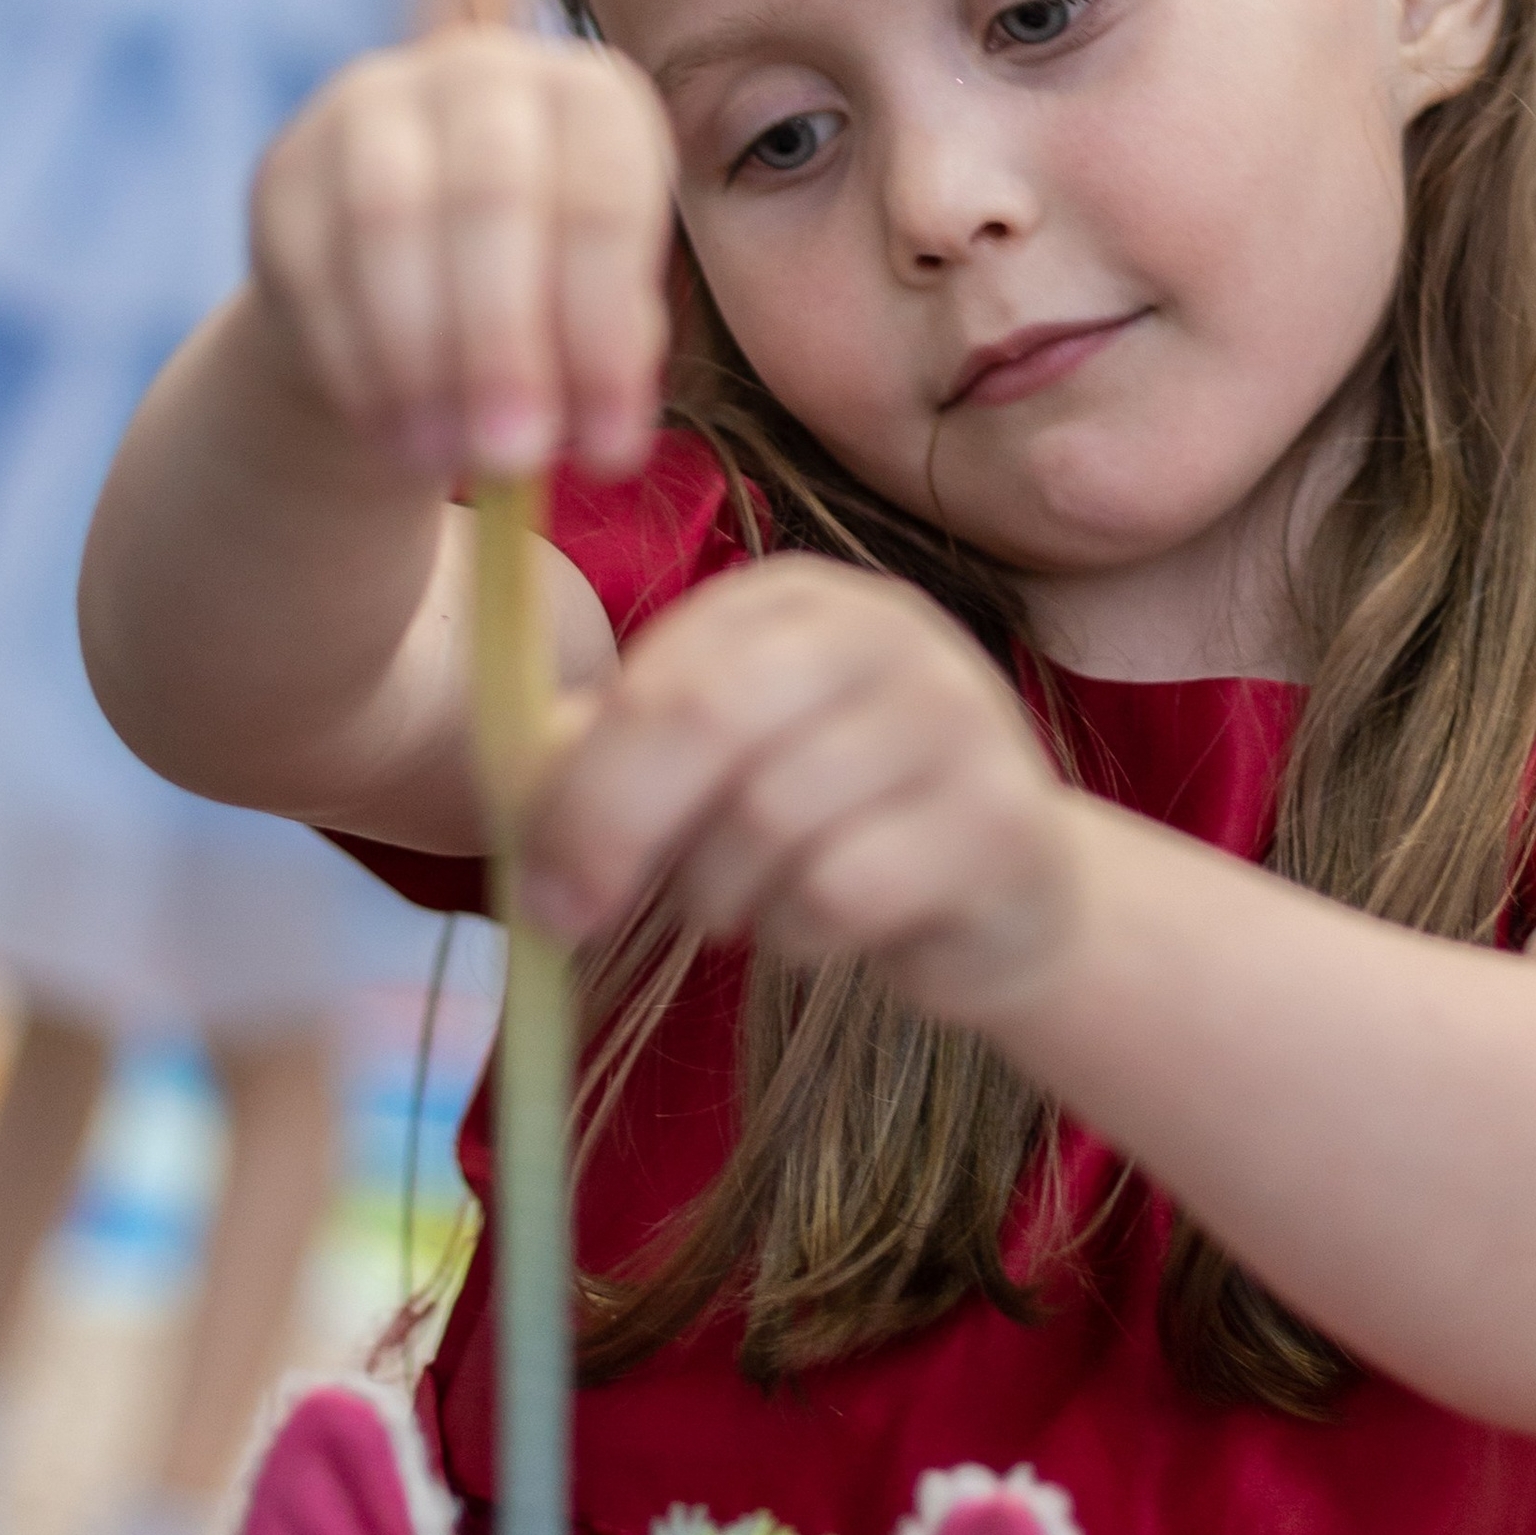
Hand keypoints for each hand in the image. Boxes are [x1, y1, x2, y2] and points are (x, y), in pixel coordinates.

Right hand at [246, 29, 674, 478]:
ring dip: (416, 355)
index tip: (611, 449)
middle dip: (503, 341)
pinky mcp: (288, 166)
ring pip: (387, 219)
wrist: (406, 274)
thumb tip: (604, 435)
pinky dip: (351, 358)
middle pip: (491, 193)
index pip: (602, 196)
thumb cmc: (540, 292)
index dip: (605, 328)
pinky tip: (386, 429)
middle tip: (515, 456)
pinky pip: (311, 260)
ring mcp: (372, 105)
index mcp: (590, 98)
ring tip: (442, 456)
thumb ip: (609, 360)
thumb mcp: (596, 315)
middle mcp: (482, 72)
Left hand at [517, 559, 1087, 1028]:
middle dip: (615, 830)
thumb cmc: (838, 823)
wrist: (1015, 892)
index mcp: (799, 600)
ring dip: (723, 896)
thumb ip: (617, 761)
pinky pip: (842, 891)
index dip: (579, 780)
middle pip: (709, 718)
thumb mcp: (722, 769)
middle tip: (570, 918)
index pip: (662, 671)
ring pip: (770, 819)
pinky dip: (800, 935)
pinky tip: (822, 929)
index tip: (535, 875)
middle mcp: (884, 632)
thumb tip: (520, 809)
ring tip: (747, 904)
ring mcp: (954, 718)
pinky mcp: (999, 819)